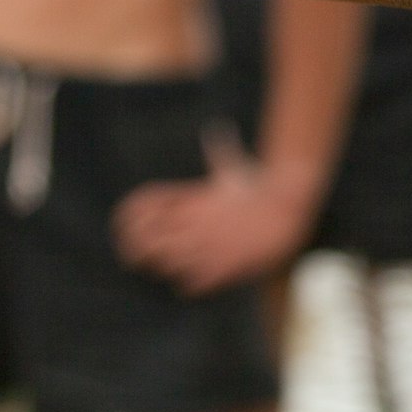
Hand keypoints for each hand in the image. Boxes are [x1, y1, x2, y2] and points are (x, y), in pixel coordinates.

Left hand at [113, 130, 316, 294]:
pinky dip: (186, 284)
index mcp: (189, 198)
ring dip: (160, 266)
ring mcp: (205, 244)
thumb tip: (218, 128)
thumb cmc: (261, 188)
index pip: (143, 204)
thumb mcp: (234, 166)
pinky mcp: (222, 266)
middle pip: (143, 237)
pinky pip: (189, 283)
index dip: (127, 216)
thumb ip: (218, 150)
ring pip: (163, 262)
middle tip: (135, 254)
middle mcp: (192, 221)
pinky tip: (193, 280)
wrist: (287, 208)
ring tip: (166, 267)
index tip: (124, 224)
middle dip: (134, 247)